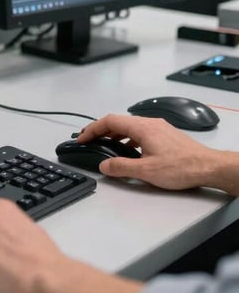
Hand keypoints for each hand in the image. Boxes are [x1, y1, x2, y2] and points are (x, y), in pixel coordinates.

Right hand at [77, 113, 224, 190]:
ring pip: (129, 126)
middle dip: (100, 130)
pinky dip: (127, 138)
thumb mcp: (146, 170)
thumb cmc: (183, 167)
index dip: (92, 129)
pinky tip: (129, 150)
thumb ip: (121, 167)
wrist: (209, 167)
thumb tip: (104, 165)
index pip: (109, 121)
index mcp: (141, 128)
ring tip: (105, 145)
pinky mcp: (165, 135)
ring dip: (114, 134)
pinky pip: (139, 131)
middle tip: (89, 140)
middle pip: (118, 122)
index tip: (82, 138)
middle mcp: (149, 123)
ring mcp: (158, 128)